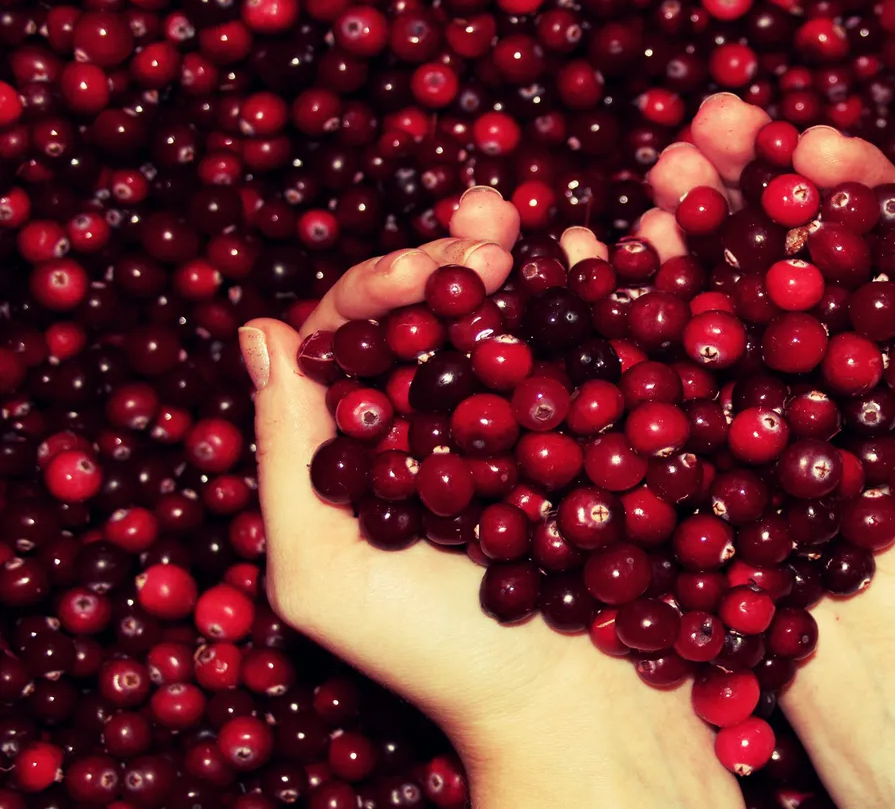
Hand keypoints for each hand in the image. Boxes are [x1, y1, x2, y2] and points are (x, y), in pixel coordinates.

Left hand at [239, 187, 741, 808]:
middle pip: (439, 312)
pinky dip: (597, 297)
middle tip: (491, 221)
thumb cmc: (438, 658)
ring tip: (543, 227)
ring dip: (528, 258)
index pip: (358, 334)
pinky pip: (591, 348)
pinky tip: (602, 255)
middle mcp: (444, 417)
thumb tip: (258, 331)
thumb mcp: (324, 576)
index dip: (386, 286)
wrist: (572, 706)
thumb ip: (285, 459)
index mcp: (368, 439)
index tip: (428, 273)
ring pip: (516, 316)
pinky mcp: (598, 428)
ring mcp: (525, 418)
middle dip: (461, 256)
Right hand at [630, 95, 894, 808]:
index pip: (858, 221)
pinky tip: (603, 243)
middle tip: (703, 125)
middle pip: (773, 237)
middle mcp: (817, 342)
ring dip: (681, 217)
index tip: (800, 141)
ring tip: (659, 173)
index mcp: (893, 320)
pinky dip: (631, 295)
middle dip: (737, 173)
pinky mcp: (700, 428)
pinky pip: (661, 352)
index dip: (828, 170)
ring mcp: (754, 383)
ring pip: (712, 281)